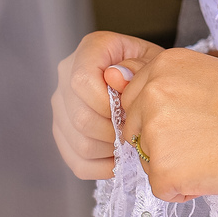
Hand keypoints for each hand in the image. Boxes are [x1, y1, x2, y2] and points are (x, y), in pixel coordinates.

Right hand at [51, 31, 163, 178]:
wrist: (148, 82)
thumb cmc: (153, 71)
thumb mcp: (156, 62)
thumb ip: (140, 68)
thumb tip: (116, 78)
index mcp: (91, 49)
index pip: (82, 81)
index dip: (107, 104)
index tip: (129, 112)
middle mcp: (67, 73)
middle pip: (80, 118)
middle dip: (114, 132)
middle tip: (135, 132)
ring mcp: (61, 104)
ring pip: (78, 142)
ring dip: (110, 150)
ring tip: (130, 143)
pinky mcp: (63, 131)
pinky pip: (76, 161)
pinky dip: (102, 167)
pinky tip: (120, 157)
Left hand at [118, 50, 217, 201]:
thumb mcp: (210, 75)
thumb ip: (166, 84)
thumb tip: (115, 80)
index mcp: (164, 65)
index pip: (134, 101)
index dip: (168, 118)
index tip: (200, 118)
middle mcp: (151, 93)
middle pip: (134, 133)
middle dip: (164, 144)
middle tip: (211, 138)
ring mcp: (154, 131)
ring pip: (147, 162)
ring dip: (176, 166)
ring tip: (217, 152)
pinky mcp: (163, 169)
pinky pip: (161, 189)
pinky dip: (186, 190)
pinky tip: (216, 171)